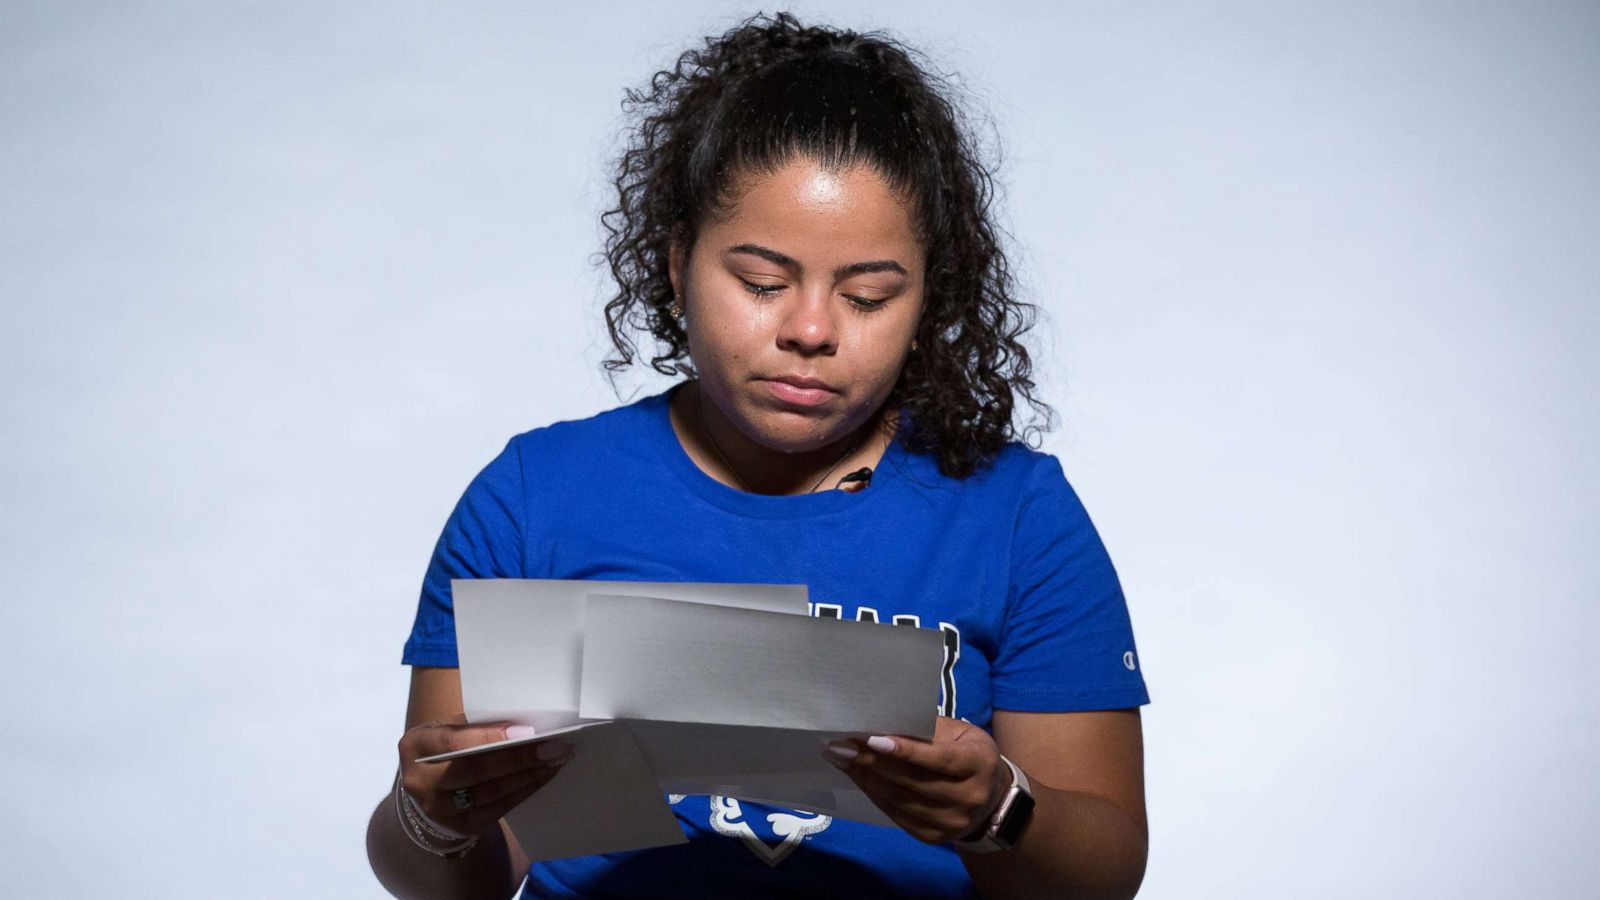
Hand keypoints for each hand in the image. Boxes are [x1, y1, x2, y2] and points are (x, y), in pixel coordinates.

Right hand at [396, 716, 572, 837]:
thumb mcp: (448, 730)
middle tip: (554, 747)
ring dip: (530, 775)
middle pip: (476, 770)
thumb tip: (523, 722)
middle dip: (519, 758)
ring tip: (556, 759)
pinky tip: (544, 775)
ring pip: (492, 792)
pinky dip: (526, 790)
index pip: (455, 741)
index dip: (491, 737)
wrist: (430, 790)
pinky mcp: (462, 827)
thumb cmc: (447, 750)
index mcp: (417, 746)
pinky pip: (500, 808)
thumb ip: (475, 726)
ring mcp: (440, 810)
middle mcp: (422, 782)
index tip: (527, 731)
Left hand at [824, 716, 1008, 843]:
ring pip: (900, 800)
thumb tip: (880, 725)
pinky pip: (896, 815)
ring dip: (866, 779)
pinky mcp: (934, 837)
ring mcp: (952, 823)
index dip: (905, 750)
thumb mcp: (959, 733)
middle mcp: (970, 798)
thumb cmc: (967, 752)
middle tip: (842, 746)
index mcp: (980, 764)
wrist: (990, 797)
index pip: (938, 759)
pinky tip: (857, 778)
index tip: (872, 739)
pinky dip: (874, 794)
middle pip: (913, 781)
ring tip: (840, 759)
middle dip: (872, 762)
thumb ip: (927, 730)